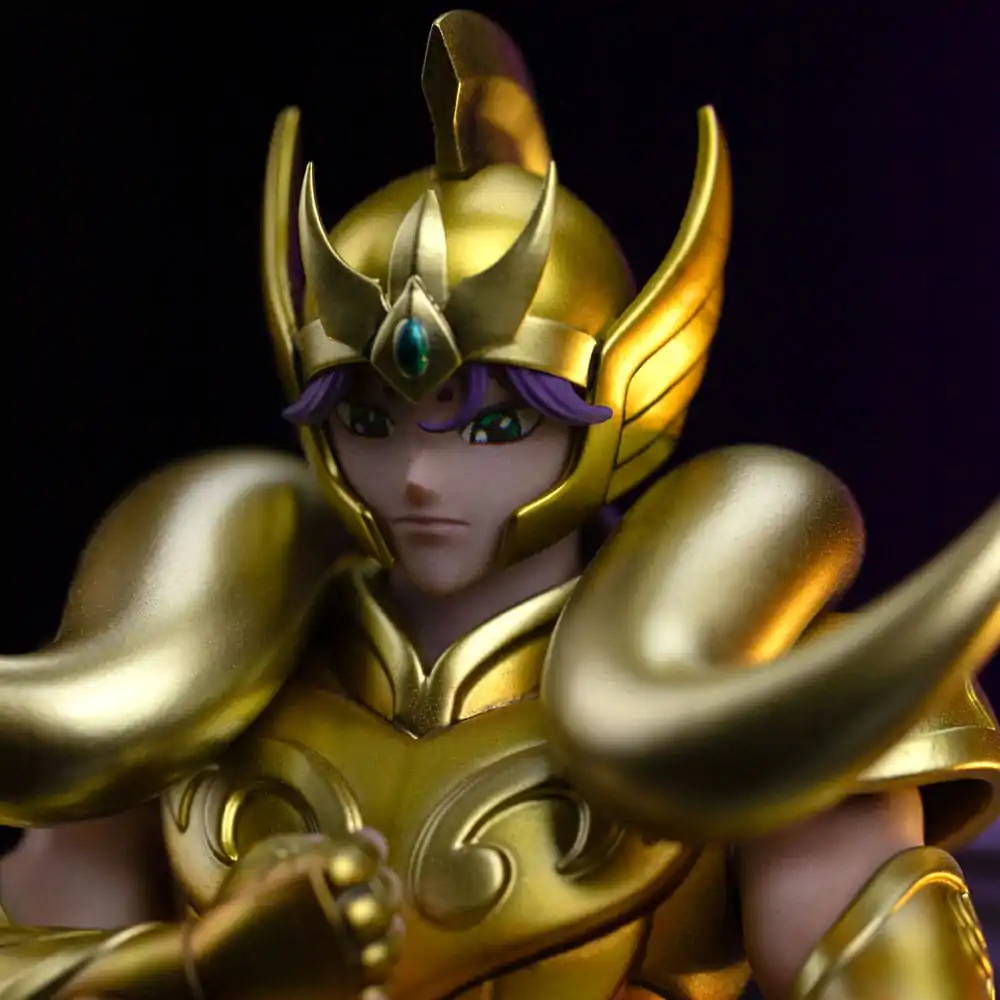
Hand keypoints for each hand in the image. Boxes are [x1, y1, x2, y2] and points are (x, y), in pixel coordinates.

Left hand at [191, 829, 403, 999]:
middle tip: (356, 916)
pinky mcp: (349, 980)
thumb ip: (297, 857)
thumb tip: (332, 862)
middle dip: (378, 903)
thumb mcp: (263, 865)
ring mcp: (355, 940)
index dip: (364, 856)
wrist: (217, 959)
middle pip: (387, 891)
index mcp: (334, 862)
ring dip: (383, 946)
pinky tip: (366, 994)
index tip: (345, 871)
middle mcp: (353, 897)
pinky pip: (375, 986)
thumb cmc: (241, 902)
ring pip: (390, 938)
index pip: (368, 848)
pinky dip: (373, 992)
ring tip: (365, 958)